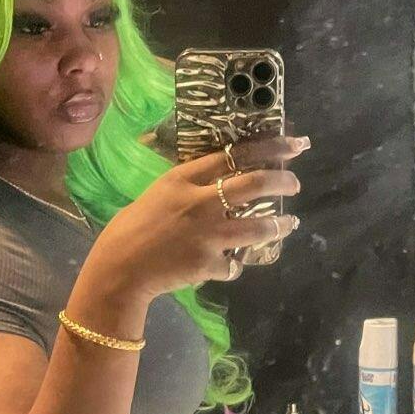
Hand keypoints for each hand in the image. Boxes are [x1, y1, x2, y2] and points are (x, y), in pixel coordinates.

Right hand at [91, 134, 308, 298]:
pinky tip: (231, 264)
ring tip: (289, 223)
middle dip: (284, 181)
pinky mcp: (209, 263)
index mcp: (184, 179)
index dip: (270, 147)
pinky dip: (235, 264)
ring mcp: (208, 234)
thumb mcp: (159, 193)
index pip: (235, 154)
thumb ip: (189, 186)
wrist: (119, 269)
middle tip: (295, 183)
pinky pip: (235, 263)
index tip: (293, 144)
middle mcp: (200, 202)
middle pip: (255, 184)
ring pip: (259, 226)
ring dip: (280, 224)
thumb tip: (220, 180)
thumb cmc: (131, 228)